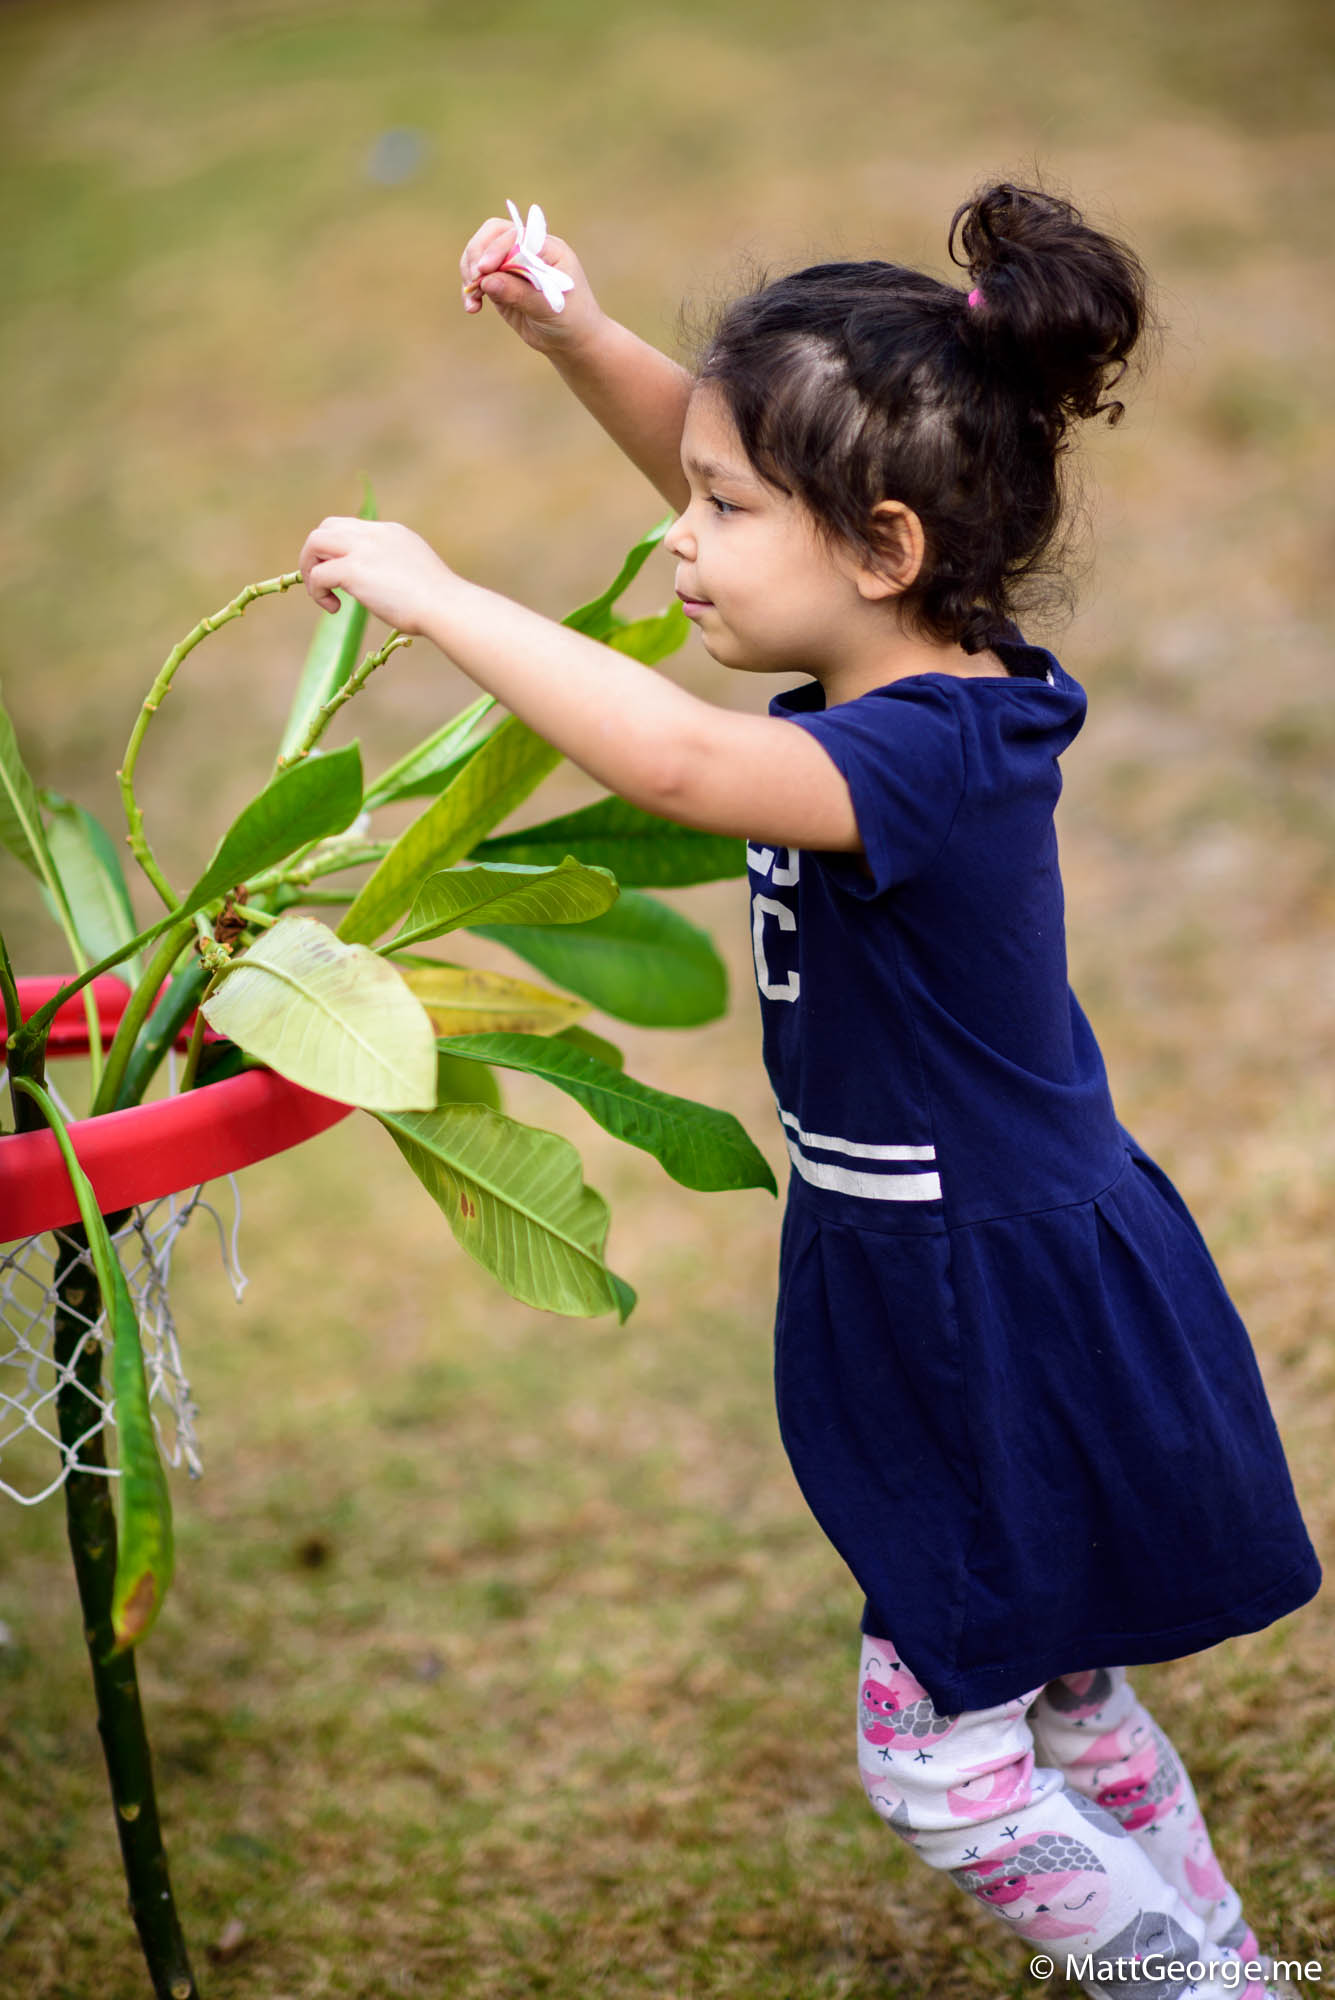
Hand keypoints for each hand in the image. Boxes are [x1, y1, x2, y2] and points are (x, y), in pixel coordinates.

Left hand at [299, 517, 457, 636]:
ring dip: (309, 568)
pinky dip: (317, 592)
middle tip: (323, 583)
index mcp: (391, 533)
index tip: (341, 576)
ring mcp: (362, 549)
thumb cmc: (439, 602)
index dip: (338, 550)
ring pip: (315, 542)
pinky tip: (333, 608)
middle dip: (316, 554)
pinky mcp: (353, 569)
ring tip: (321, 594)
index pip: (350, 528)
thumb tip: (383, 588)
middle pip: (326, 527)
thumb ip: (396, 570)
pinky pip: (318, 574)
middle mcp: (374, 534)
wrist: (446, 607)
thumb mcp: (416, 574)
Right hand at [460, 212, 602, 355]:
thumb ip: (518, 292)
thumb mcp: (548, 307)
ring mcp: (511, 265)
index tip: (484, 270)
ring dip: (470, 274)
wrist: (572, 340)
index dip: (496, 249)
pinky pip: (478, 278)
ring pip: (480, 254)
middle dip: (477, 256)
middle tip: (474, 281)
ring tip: (473, 301)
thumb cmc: (570, 319)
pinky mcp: (500, 283)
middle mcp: (527, 250)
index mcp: (546, 247)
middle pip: (492, 235)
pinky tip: (472, 308)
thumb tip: (486, 281)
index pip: (515, 235)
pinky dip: (470, 290)